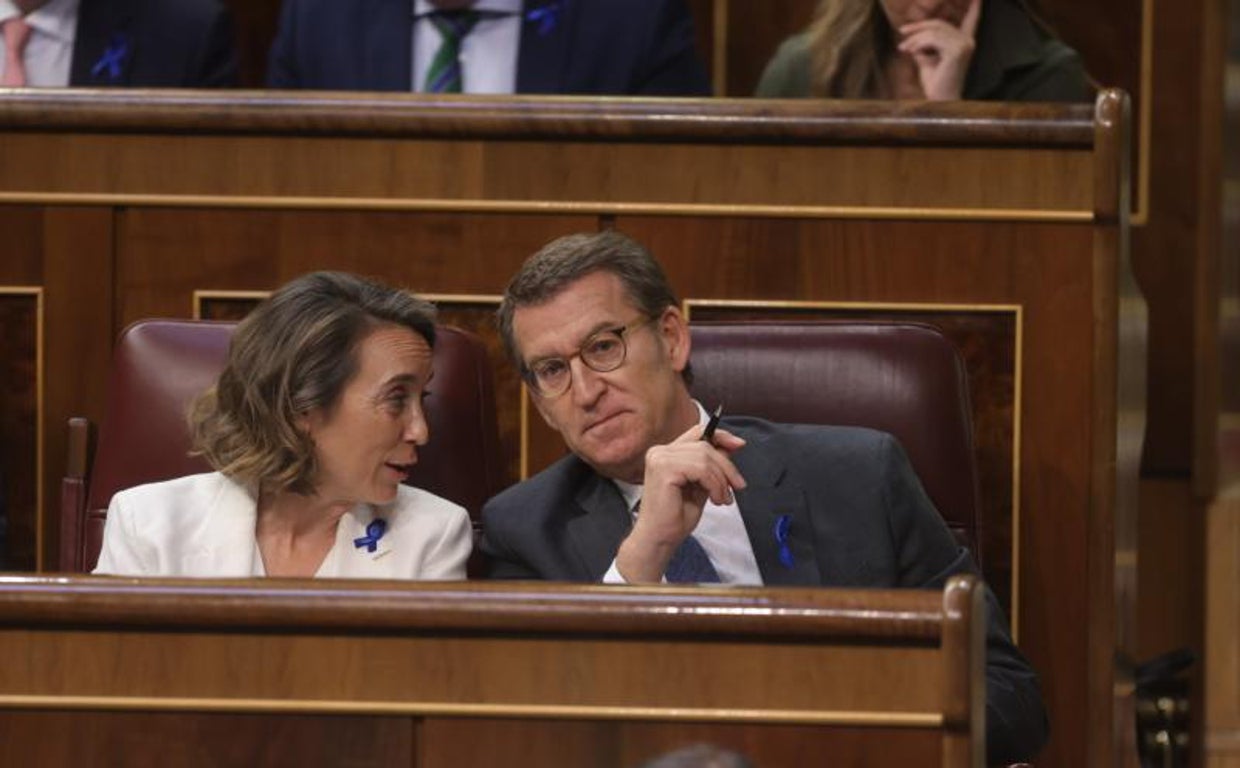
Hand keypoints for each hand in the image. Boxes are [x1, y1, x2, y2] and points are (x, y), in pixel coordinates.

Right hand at [614, 423, 745, 582]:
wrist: (660, 539)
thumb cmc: (676, 517)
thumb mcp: (701, 485)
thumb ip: (711, 466)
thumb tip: (730, 447)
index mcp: (666, 453)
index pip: (697, 433)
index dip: (720, 436)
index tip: (739, 445)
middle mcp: (659, 451)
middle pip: (705, 446)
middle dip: (726, 466)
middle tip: (737, 486)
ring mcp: (660, 458)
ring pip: (705, 457)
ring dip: (721, 480)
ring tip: (723, 499)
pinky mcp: (664, 469)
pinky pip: (701, 469)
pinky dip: (714, 485)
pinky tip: (715, 500)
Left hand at [897, 0, 980, 99]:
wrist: (939, 100)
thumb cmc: (935, 83)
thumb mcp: (927, 58)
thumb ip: (923, 44)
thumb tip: (912, 34)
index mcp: (964, 42)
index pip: (971, 20)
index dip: (974, 8)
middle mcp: (968, 41)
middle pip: (939, 24)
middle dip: (918, 28)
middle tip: (902, 34)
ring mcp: (964, 44)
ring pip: (934, 30)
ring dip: (915, 38)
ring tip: (904, 48)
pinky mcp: (957, 50)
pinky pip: (932, 39)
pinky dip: (918, 43)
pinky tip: (911, 52)